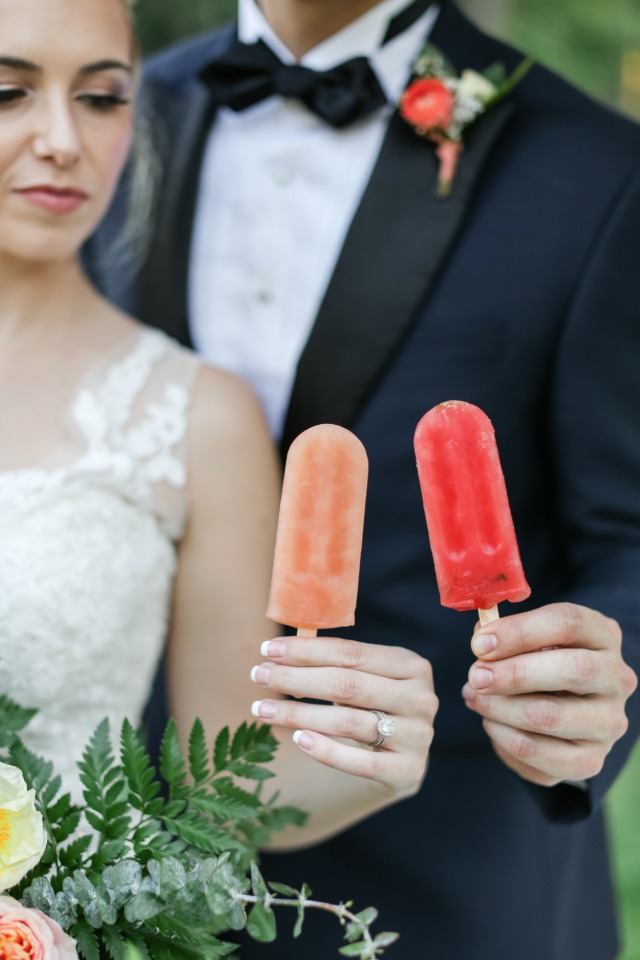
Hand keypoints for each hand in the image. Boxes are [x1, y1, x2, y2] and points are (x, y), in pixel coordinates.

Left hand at [250, 636, 437, 798]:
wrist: (397, 761)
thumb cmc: (369, 708)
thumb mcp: (364, 679)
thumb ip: (333, 663)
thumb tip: (277, 651)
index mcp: (411, 665)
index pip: (351, 653)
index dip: (306, 650)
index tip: (267, 648)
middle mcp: (421, 698)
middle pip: (347, 685)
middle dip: (296, 679)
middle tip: (258, 675)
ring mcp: (418, 736)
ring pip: (347, 722)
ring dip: (298, 714)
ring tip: (262, 709)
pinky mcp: (407, 771)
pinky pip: (360, 762)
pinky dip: (325, 750)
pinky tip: (297, 739)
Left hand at [462, 602, 637, 785]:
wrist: (558, 714)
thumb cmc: (539, 664)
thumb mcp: (528, 640)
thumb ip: (505, 635)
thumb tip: (482, 640)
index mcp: (602, 635)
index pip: (569, 623)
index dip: (520, 631)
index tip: (480, 643)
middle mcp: (616, 678)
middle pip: (574, 670)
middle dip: (514, 674)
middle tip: (476, 677)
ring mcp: (608, 722)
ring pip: (550, 715)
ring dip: (500, 707)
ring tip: (474, 697)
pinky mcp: (590, 760)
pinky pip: (538, 752)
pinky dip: (503, 736)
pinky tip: (490, 722)